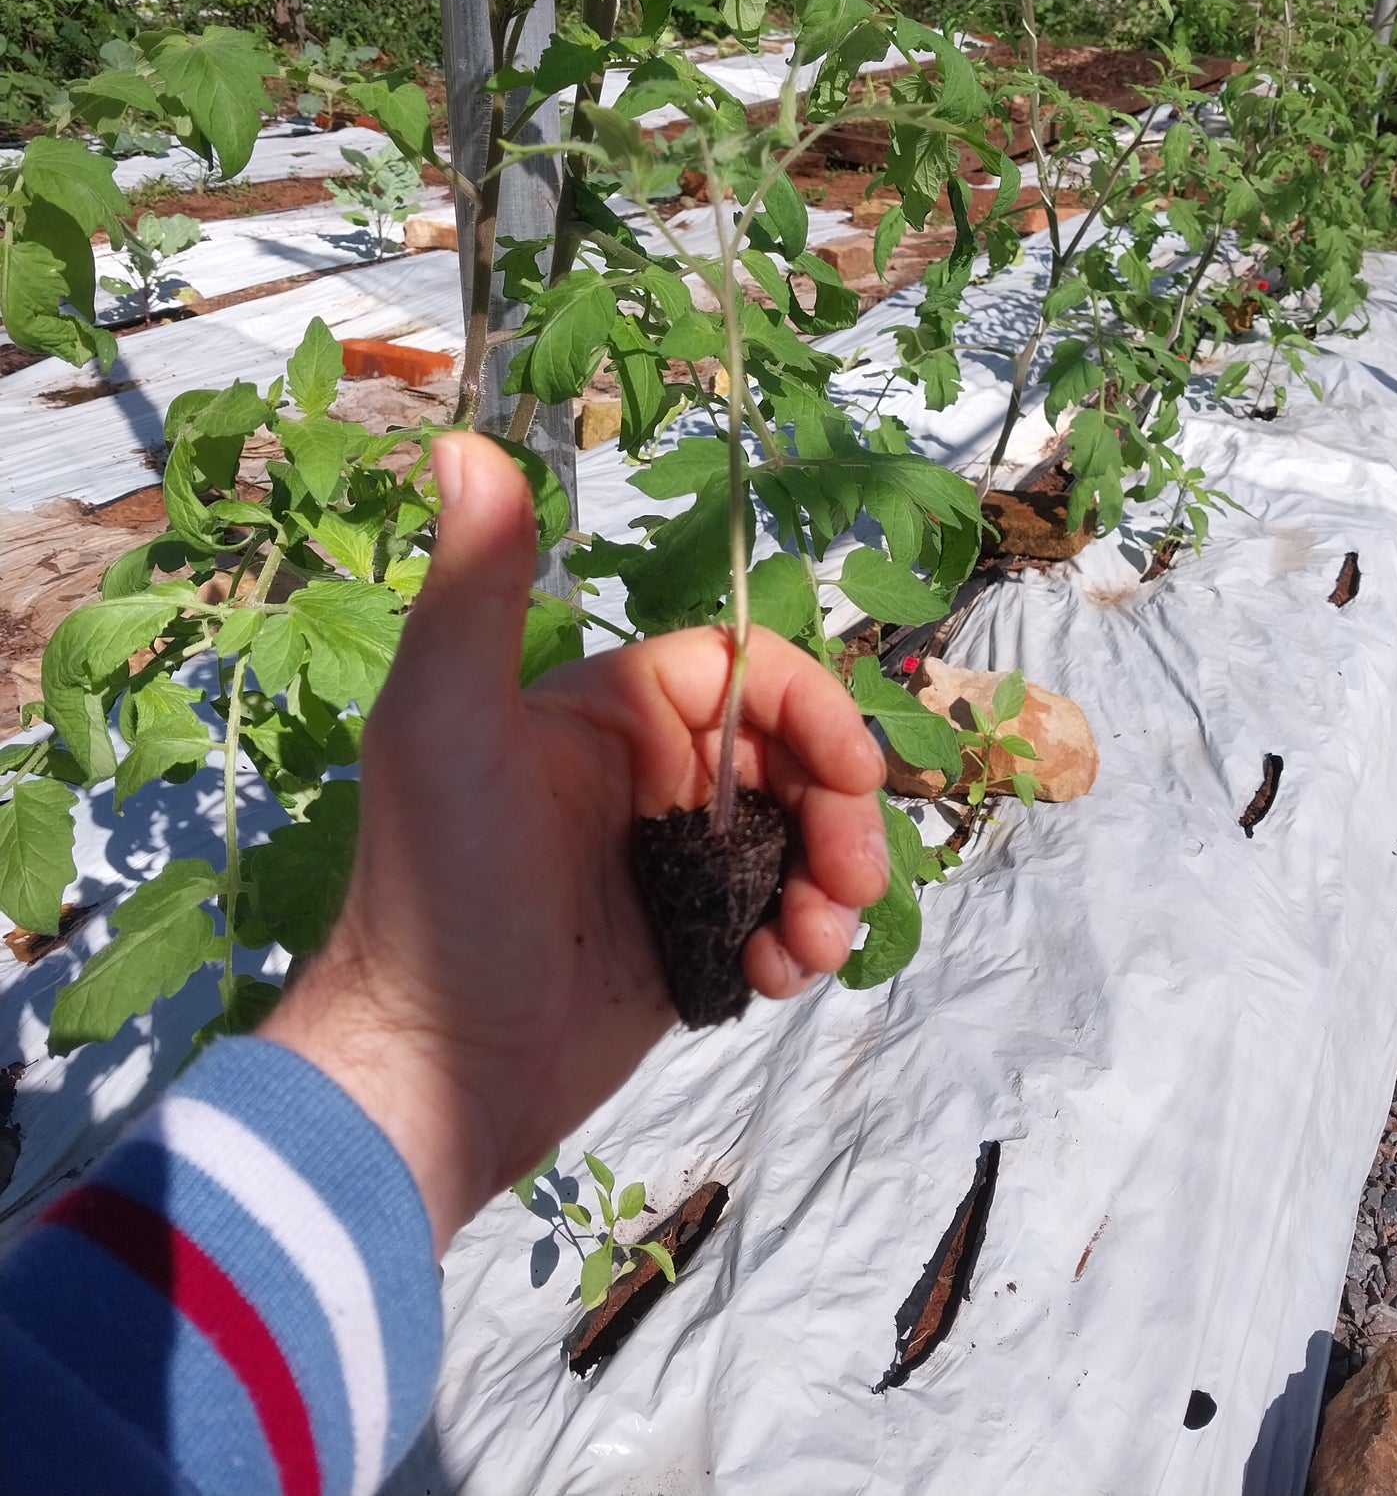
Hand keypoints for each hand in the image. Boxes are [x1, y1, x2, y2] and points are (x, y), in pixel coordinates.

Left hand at [262, 432, 888, 1249]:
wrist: (429, 1071)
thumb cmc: (439, 887)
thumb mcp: (446, 723)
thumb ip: (474, 587)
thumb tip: (461, 438)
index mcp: (607, 709)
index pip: (745, 673)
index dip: (812, 708)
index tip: (851, 772)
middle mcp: (645, 775)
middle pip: (794, 758)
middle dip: (842, 808)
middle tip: (854, 878)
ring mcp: (669, 864)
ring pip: (801, 840)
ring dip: (836, 881)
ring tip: (816, 945)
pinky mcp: (688, 943)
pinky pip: (781, 914)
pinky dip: (804, 937)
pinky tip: (783, 975)